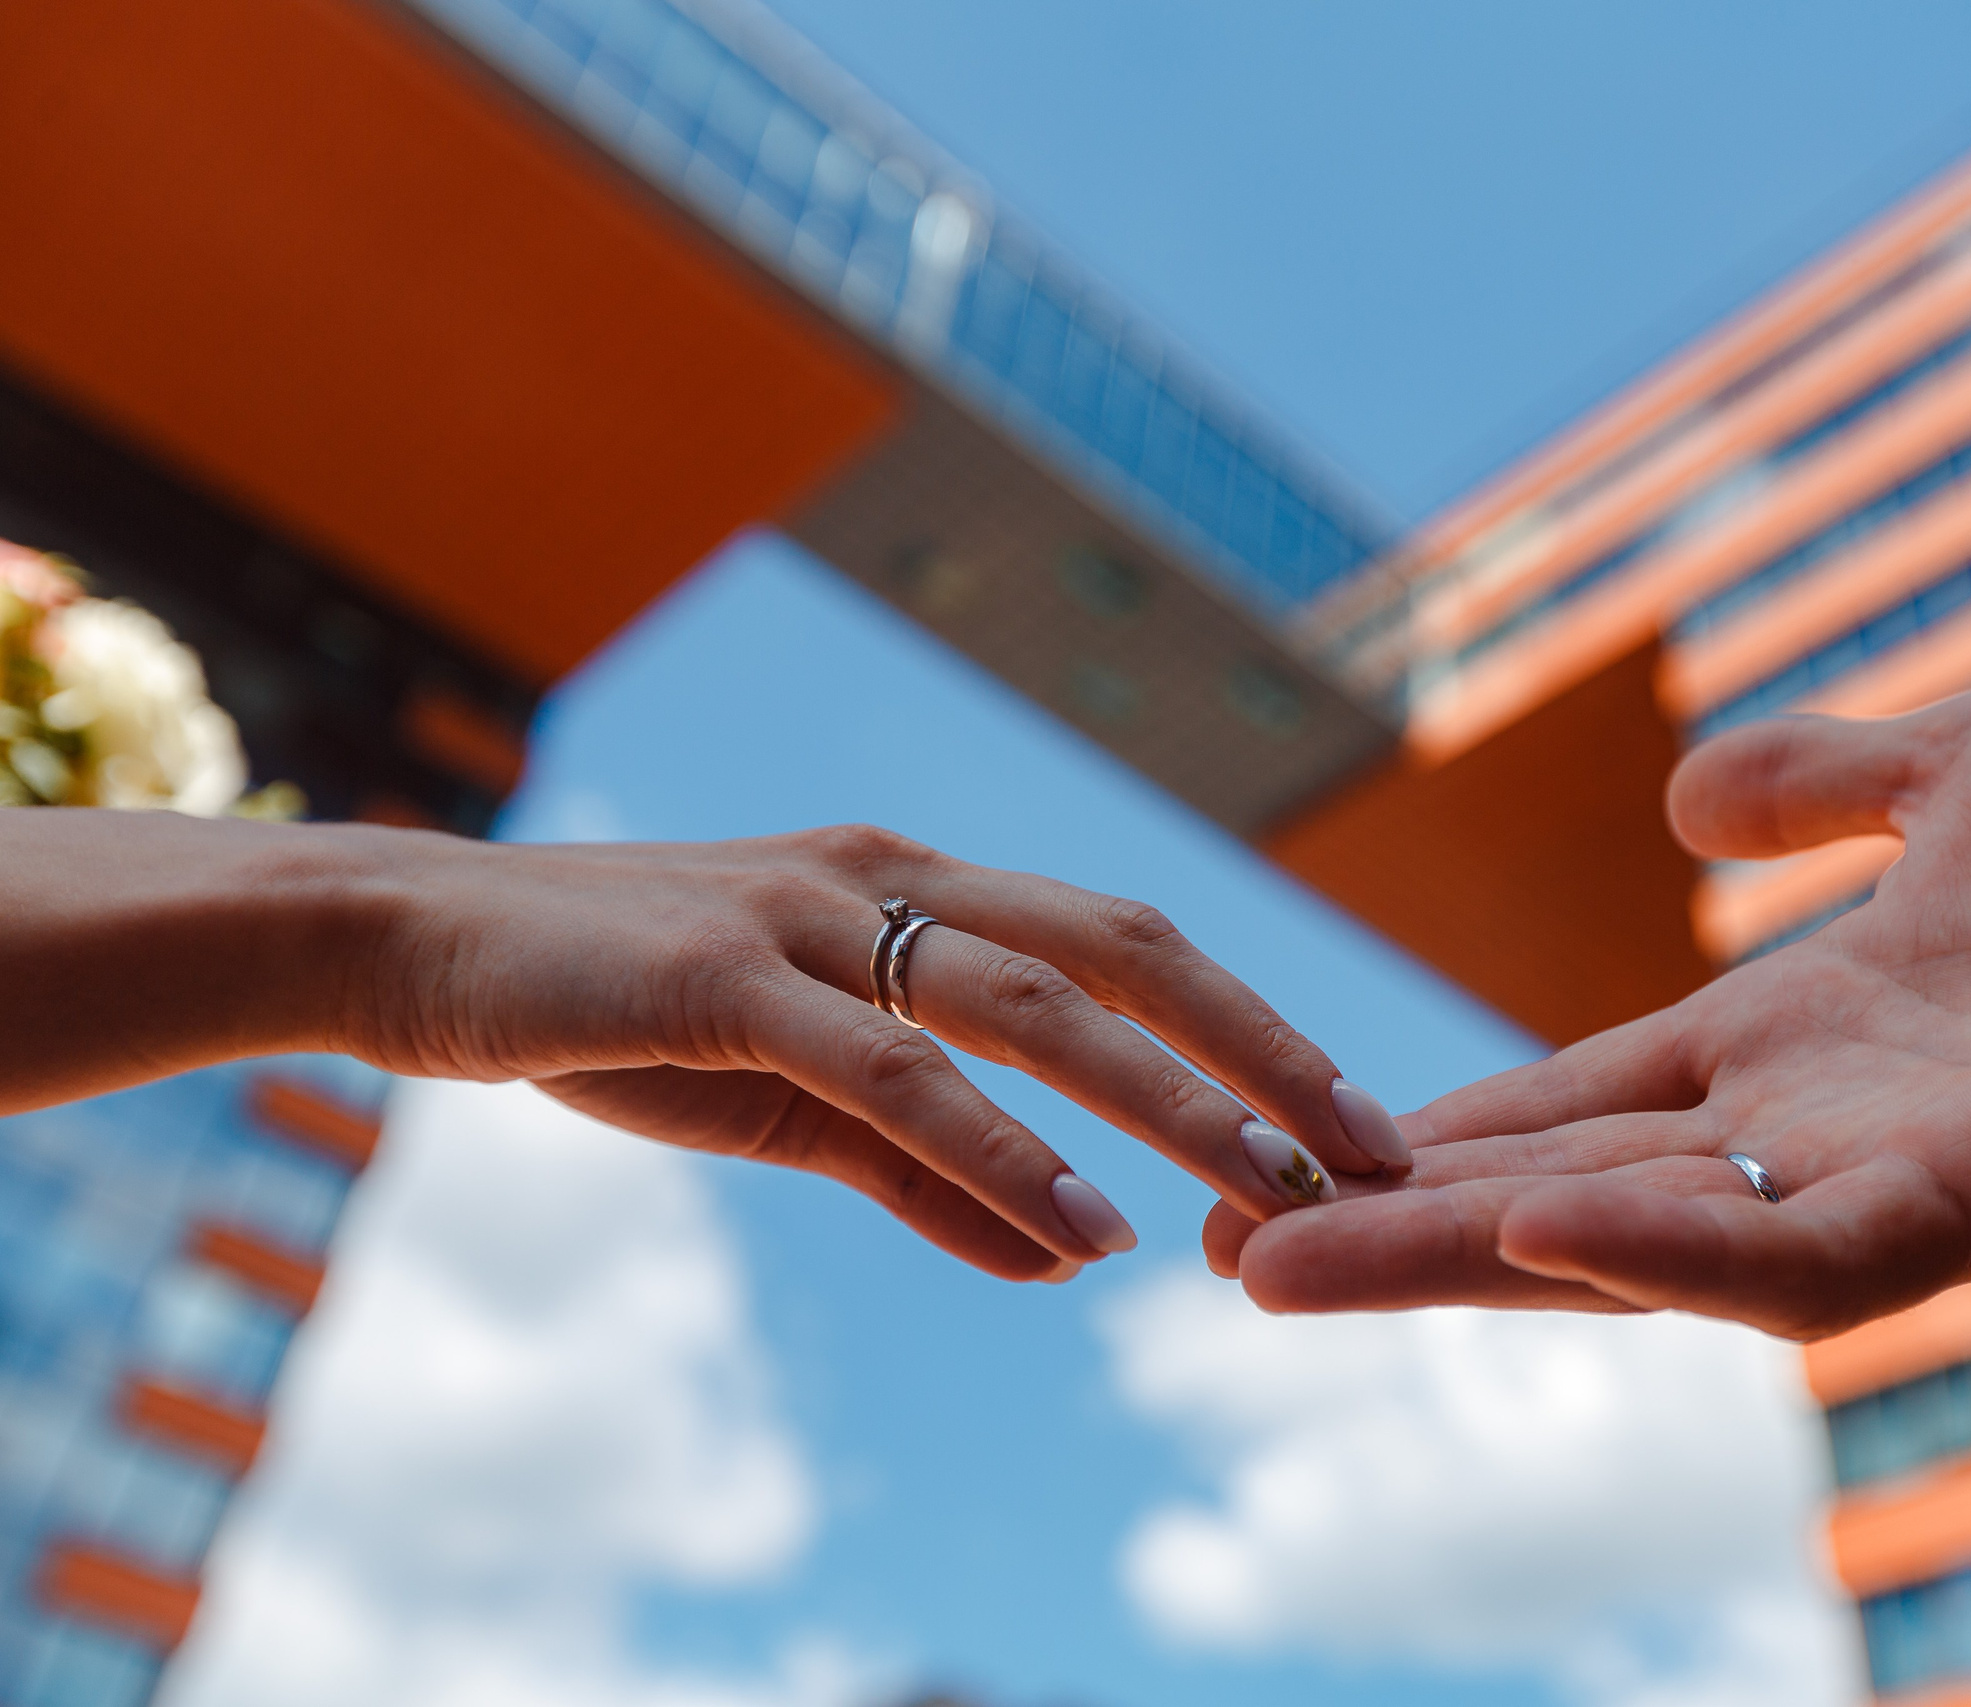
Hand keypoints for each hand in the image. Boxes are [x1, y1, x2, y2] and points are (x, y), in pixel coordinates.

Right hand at [0, 812, 1407, 1282]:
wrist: (418, 944)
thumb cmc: (618, 1010)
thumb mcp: (799, 1101)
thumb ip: (932, 1175)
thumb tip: (1071, 1258)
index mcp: (918, 887)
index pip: (1126, 945)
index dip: (1248, 1027)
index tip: (1351, 1115)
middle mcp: (889, 879)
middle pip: (1125, 950)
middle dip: (1264, 1050)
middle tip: (1378, 1148)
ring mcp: (809, 918)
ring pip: (1032, 1005)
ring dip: (1170, 1100)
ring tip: (1276, 1188)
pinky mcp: (726, 980)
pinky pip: (897, 1075)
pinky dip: (1005, 1152)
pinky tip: (1088, 1228)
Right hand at [1206, 686, 1970, 1335]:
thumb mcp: (1958, 768)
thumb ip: (1818, 780)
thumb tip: (1684, 796)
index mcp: (1796, 1042)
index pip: (1571, 1097)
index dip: (1430, 1128)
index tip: (1285, 1150)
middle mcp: (1814, 1132)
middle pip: (1558, 1194)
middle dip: (1390, 1228)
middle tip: (1220, 1259)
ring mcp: (1889, 1178)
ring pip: (1634, 1248)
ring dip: (1458, 1262)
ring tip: (1287, 1269)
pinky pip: (1795, 1253)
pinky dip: (1663, 1249)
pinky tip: (1533, 1227)